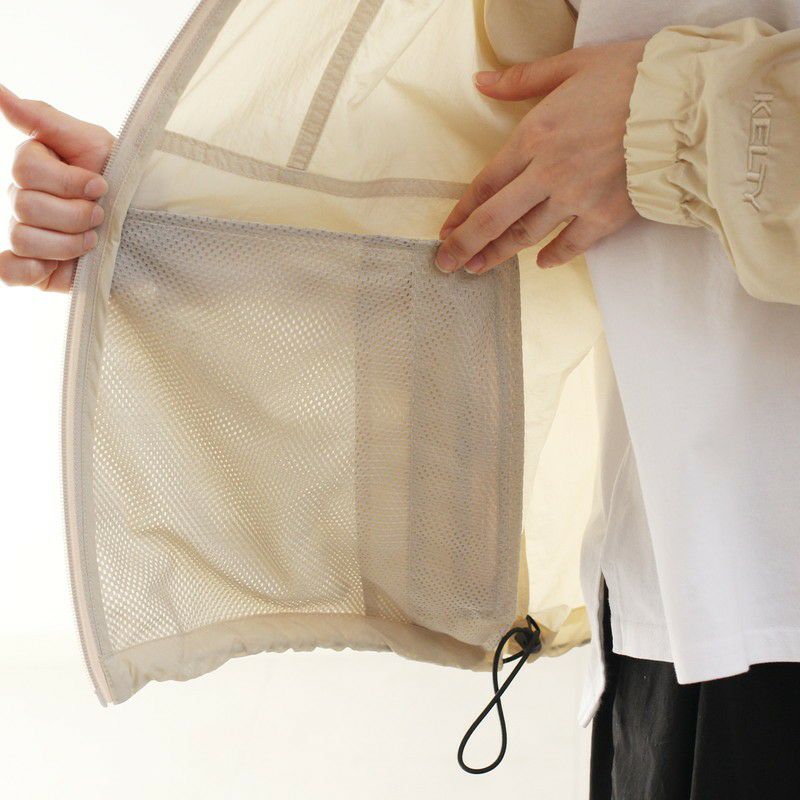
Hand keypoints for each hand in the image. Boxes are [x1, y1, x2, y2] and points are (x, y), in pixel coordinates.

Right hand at [0, 84, 113, 290]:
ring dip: (67, 242)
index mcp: (31, 168)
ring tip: (93, 240)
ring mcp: (26, 234)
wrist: (146, 223)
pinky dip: (27, 269)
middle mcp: (22, 200)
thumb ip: (43, 117)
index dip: (68, 182)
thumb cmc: (120, 178)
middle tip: (100, 216)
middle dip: (74, 214)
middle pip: (26, 206)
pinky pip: (10, 271)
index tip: (101, 185)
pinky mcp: (35, 268)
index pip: (26, 170)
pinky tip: (49, 267)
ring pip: (23, 238)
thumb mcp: (91, 141)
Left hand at [435, 38, 647, 274]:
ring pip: (527, 234)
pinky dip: (555, 256)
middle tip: (446, 264)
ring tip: (480, 267)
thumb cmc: (631, 76)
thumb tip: (481, 81)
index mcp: (534, 136)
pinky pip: (572, 245)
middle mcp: (548, 173)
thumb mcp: (572, 65)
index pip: (485, 183)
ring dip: (500, 253)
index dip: (460, 212)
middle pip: (494, 218)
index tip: (444, 231)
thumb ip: (523, 80)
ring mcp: (576, 198)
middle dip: (466, 245)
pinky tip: (542, 264)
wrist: (687, 102)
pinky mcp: (606, 216)